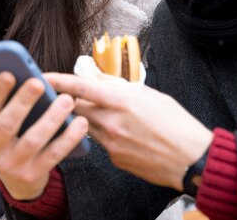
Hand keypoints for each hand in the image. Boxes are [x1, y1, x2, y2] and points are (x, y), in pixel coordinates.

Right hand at [0, 72, 88, 199]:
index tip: (9, 73)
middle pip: (8, 123)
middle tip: (39, 82)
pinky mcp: (33, 174)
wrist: (16, 180)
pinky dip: (69, 138)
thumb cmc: (5, 139)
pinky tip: (80, 122)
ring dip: (51, 118)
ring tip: (67, 100)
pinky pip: (54, 154)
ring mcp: (12, 164)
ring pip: (33, 140)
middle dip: (23, 101)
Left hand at [46, 73, 212, 190]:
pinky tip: (126, 136)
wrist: (193, 159)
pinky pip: (101, 143)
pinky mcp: (115, 159)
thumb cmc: (178, 125)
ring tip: (109, 117)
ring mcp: (111, 144)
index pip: (80, 88)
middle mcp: (112, 123)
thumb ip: (123, 89)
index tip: (43, 76)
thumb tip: (103, 84)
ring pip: (87, 126)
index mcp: (122, 102)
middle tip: (70, 96)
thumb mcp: (152, 96)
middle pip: (77, 108)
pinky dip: (106, 136)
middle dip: (72, 102)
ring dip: (91, 119)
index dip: (58, 81)